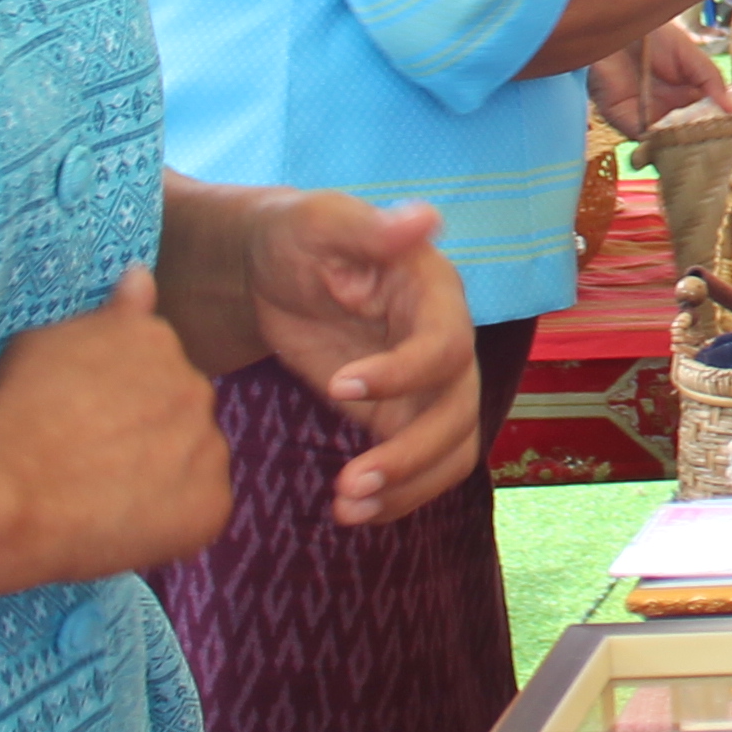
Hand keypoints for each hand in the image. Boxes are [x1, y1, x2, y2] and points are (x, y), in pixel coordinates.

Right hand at [0, 267, 232, 580]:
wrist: (4, 494)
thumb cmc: (9, 416)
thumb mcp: (45, 344)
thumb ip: (108, 315)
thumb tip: (142, 276)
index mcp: (157, 340)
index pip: (155, 365)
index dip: (118, 398)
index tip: (85, 419)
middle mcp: (195, 385)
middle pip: (179, 410)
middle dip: (148, 430)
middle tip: (92, 460)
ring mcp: (208, 446)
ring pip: (194, 458)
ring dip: (165, 472)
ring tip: (103, 496)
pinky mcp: (212, 504)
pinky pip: (201, 508)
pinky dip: (172, 519)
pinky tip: (124, 523)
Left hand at [235, 192, 484, 524]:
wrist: (271, 273)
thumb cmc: (296, 237)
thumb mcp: (319, 222)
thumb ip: (368, 228)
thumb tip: (425, 218)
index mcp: (434, 293)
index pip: (446, 345)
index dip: (404, 374)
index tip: (338, 387)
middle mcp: (445, 341)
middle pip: (459, 410)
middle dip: (411, 453)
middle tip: (349, 484)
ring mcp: (427, 384)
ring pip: (452, 448)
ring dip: (410, 486)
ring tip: (348, 509)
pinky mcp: (399, 414)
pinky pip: (422, 466)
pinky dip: (396, 496)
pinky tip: (352, 513)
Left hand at [589, 17, 727, 139]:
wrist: (615, 26)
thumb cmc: (651, 36)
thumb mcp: (691, 56)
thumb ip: (711, 81)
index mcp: (685, 93)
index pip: (706, 117)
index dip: (719, 126)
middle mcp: (667, 108)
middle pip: (689, 134)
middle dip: (703, 141)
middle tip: (720, 145)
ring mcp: (647, 117)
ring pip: (669, 142)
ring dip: (683, 145)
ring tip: (700, 145)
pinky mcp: (626, 121)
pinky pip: (646, 139)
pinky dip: (661, 142)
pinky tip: (675, 136)